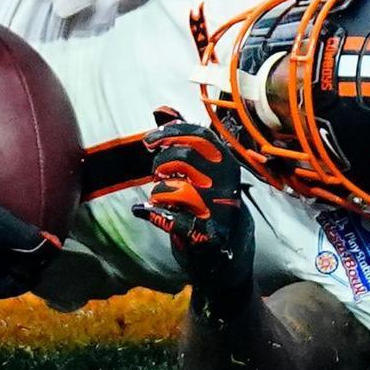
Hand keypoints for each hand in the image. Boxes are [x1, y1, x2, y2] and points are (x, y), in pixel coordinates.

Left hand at [131, 109, 253, 291]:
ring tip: (160, 199)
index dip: (172, 132)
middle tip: (158, 174)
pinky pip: (175, 219)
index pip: (201, 136)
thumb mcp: (201, 171)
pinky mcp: (206, 236)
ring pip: (176, 188)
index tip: (149, 140)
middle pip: (185, 157)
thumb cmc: (208, 207)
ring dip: (158, 193)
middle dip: (161, 163)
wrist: (226, 260)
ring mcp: (218, 212)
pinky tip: (142, 211)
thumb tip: (162, 109)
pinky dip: (153, 214)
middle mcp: (226, 185)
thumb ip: (183, 140)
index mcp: (227, 165)